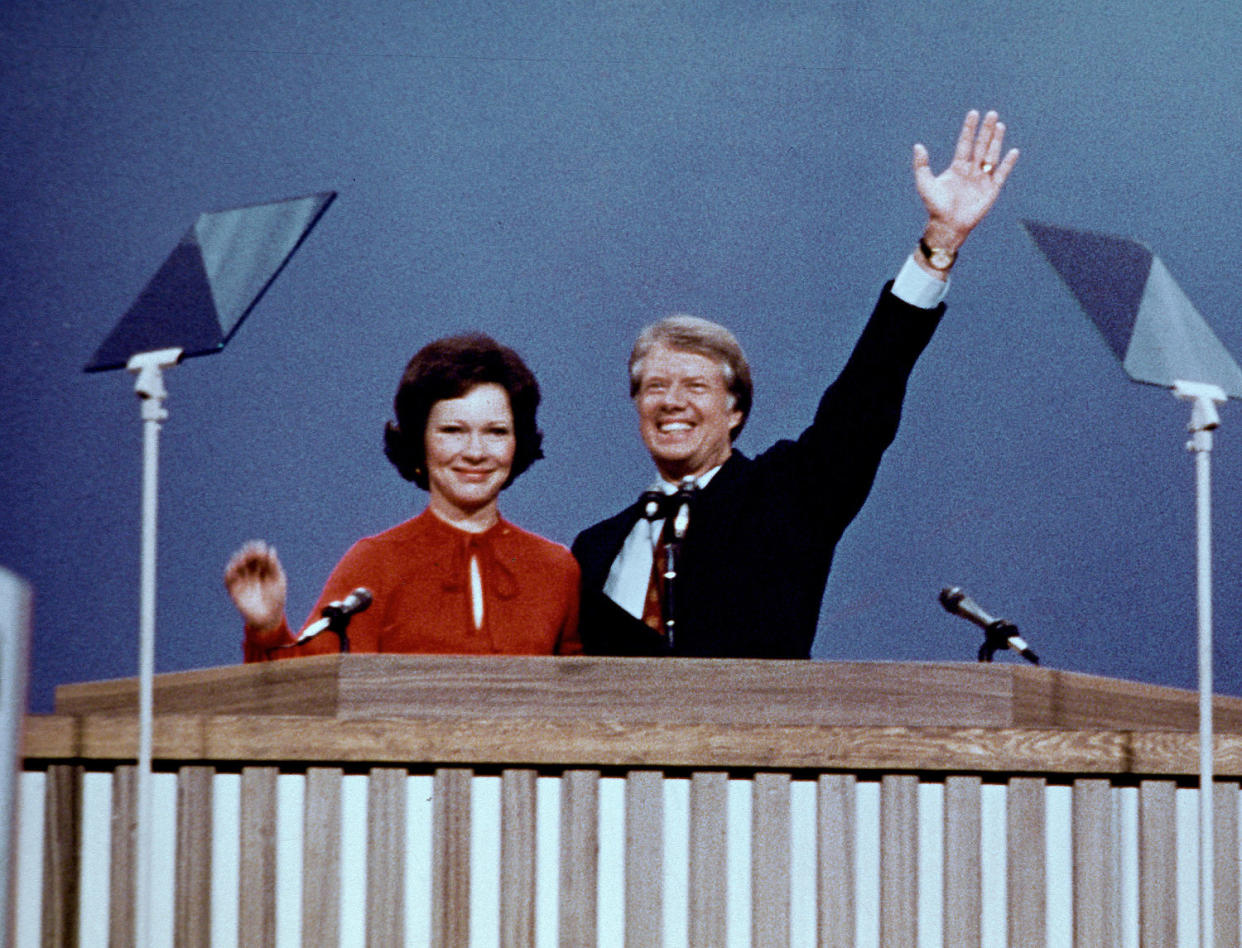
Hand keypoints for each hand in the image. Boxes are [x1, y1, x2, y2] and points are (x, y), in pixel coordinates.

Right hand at [224, 540, 287, 630]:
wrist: (269, 618)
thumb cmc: (277, 599)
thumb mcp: (278, 580)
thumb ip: (274, 566)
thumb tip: (271, 549)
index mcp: (262, 568)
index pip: (257, 554)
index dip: (257, 549)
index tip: (261, 546)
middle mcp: (251, 572)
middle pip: (246, 557)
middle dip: (248, 553)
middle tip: (254, 552)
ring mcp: (242, 580)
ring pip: (236, 565)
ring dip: (238, 559)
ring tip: (245, 559)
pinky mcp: (234, 589)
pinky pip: (228, 578)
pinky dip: (229, 571)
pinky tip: (234, 567)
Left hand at [913, 109, 1018, 251]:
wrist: (947, 225)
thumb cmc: (935, 206)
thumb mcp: (925, 183)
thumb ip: (921, 165)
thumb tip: (918, 145)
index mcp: (957, 167)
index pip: (965, 143)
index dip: (969, 129)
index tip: (973, 114)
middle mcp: (971, 170)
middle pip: (980, 145)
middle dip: (985, 130)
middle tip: (991, 113)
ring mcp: (982, 179)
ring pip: (991, 155)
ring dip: (996, 141)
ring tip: (1000, 125)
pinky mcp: (991, 190)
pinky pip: (1001, 174)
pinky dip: (1007, 163)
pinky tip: (1013, 151)